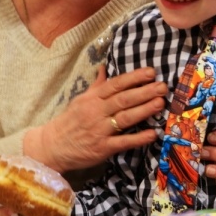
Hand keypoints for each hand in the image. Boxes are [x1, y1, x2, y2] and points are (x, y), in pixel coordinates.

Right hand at [24, 65, 166, 171]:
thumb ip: (97, 86)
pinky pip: (123, 142)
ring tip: (160, 103)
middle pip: (123, 99)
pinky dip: (138, 138)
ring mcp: (100, 130)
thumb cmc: (69, 121)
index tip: (151, 72)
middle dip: (145, 92)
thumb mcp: (81, 100)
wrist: (52, 146)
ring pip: (125, 118)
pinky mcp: (102, 148)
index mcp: (92, 98)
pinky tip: (153, 134)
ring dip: (144, 110)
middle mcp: (96, 112)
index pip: (116, 85)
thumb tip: (105, 68)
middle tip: (163, 86)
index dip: (134, 78)